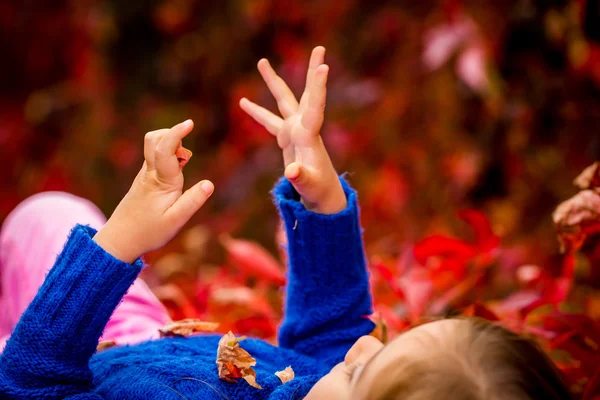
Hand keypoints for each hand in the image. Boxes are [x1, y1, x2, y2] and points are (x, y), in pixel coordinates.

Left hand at [93, 120, 213, 262]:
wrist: (120, 240)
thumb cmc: (149, 232)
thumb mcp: (175, 221)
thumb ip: (192, 202)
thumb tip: (209, 184)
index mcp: (161, 181)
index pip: (166, 150)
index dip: (177, 133)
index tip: (189, 123)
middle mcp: (150, 173)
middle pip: (154, 140)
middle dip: (172, 134)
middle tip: (187, 149)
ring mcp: (145, 175)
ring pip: (154, 147)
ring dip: (171, 144)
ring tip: (185, 161)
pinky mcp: (144, 180)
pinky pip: (155, 158)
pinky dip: (168, 154)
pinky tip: (178, 167)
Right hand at [239, 46, 346, 213]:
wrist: (321, 195)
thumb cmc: (317, 190)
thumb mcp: (308, 186)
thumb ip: (300, 178)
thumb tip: (291, 171)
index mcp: (309, 136)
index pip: (315, 107)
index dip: (318, 87)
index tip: (324, 66)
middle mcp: (303, 128)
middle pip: (305, 94)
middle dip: (311, 72)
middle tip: (319, 48)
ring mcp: (295, 131)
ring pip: (285, 101)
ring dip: (273, 82)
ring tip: (261, 62)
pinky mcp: (287, 138)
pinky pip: (269, 121)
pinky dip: (257, 113)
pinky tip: (244, 102)